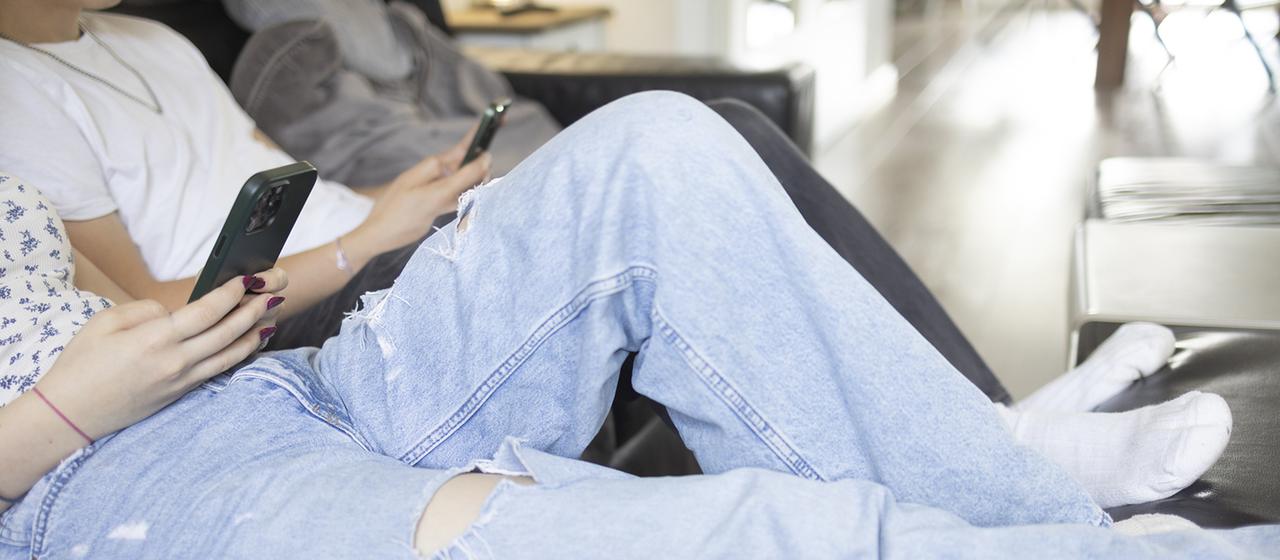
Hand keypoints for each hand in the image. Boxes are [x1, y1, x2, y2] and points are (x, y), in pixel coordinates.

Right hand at [32, 269, 287, 439]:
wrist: (69, 415)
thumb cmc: (81, 365)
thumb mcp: (104, 323)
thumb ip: (145, 309)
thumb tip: (174, 310)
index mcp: (155, 339)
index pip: (207, 311)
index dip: (231, 293)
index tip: (248, 279)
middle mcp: (175, 362)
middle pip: (228, 332)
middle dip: (255, 309)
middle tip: (275, 292)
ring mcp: (181, 381)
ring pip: (230, 354)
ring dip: (255, 333)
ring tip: (273, 315)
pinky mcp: (181, 393)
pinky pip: (219, 369)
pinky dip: (240, 353)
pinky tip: (251, 342)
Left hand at [347, 146, 490, 260]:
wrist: (377, 236)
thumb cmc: (402, 215)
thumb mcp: (435, 196)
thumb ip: (462, 178)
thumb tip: (486, 159)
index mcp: (435, 165)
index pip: (465, 145)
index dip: (483, 132)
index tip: (501, 116)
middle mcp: (437, 172)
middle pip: (468, 166)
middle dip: (482, 173)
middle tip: (484, 188)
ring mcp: (435, 187)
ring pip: (464, 183)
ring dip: (474, 190)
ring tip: (472, 203)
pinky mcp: (434, 202)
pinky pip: (456, 197)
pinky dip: (464, 201)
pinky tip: (468, 209)